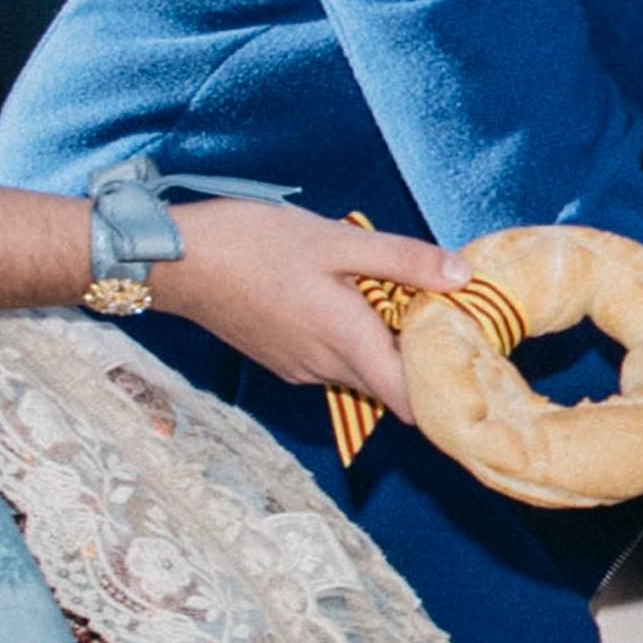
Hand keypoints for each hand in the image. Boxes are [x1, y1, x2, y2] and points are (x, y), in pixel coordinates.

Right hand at [152, 199, 465, 416]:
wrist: (174, 259)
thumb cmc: (254, 244)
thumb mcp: (338, 241)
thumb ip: (404, 261)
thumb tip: (463, 277)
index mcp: (347, 343)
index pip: (409, 401)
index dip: (442, 392)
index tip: (468, 363)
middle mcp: (325, 368)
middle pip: (389, 385)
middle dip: (418, 360)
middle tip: (446, 318)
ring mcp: (299, 368)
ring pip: (360, 372)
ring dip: (382, 347)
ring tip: (402, 303)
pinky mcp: (280, 359)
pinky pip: (331, 362)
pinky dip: (351, 343)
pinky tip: (352, 303)